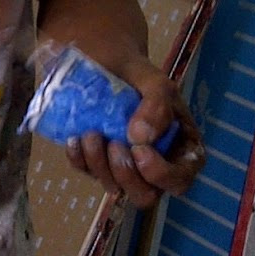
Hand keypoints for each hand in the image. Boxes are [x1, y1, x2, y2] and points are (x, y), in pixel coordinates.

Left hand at [64, 59, 204, 209]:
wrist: (105, 60)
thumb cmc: (138, 74)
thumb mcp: (155, 81)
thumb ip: (157, 105)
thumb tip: (142, 138)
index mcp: (180, 147)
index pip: (180, 179)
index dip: (161, 174)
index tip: (140, 148)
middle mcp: (154, 163)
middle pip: (146, 195)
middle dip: (127, 176)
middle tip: (114, 145)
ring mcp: (123, 165)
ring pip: (114, 188)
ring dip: (99, 165)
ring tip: (91, 133)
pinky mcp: (96, 160)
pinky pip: (86, 172)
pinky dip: (79, 159)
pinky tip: (74, 138)